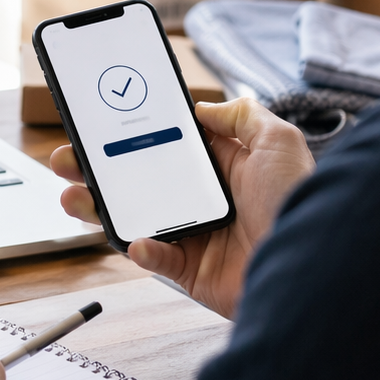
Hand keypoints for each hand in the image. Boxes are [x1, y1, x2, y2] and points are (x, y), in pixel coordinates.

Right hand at [50, 98, 313, 317]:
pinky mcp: (191, 272)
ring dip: (97, 207)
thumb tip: (203, 108)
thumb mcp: (279, 140)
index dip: (128, 135)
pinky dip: (141, 250)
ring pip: (133, 218)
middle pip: (136, 181)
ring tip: (71, 195)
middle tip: (66, 159)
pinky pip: (155, 260)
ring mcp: (193, 235)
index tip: (96, 124)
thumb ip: (242, 116)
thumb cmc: (298, 203)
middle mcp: (202, 200)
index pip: (163, 146)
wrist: (313, 266)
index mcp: (219, 167)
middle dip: (95, 170)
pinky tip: (137, 240)